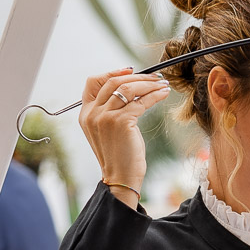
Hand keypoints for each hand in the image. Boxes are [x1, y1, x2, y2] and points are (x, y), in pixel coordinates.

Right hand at [79, 68, 169, 207]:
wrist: (121, 178)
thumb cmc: (119, 155)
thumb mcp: (109, 130)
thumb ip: (111, 110)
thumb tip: (132, 88)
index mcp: (86, 114)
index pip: (93, 83)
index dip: (112, 73)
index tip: (131, 70)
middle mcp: (92, 113)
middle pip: (113, 81)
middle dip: (137, 77)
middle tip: (155, 77)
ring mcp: (105, 117)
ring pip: (128, 89)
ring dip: (148, 83)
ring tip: (162, 84)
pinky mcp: (120, 122)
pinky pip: (140, 101)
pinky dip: (154, 95)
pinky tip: (163, 94)